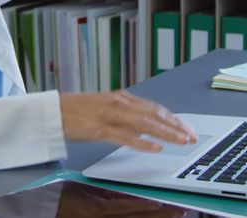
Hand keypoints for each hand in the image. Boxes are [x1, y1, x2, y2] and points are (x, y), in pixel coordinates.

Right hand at [59, 90, 196, 152]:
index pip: (155, 108)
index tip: (187, 128)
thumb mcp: (108, 107)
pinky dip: (142, 141)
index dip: (173, 119)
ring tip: (181, 141)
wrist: (55, 110)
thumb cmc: (79, 111)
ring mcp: (110, 115)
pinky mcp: (100, 128)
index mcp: (123, 98)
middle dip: (176, 126)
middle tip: (191, 136)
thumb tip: (148, 125)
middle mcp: (120, 103)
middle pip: (154, 114)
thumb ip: (128, 114)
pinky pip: (125, 136)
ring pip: (144, 123)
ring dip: (166, 133)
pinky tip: (155, 147)